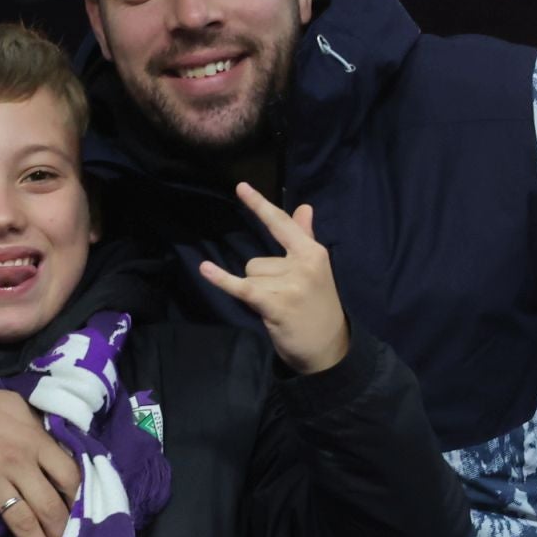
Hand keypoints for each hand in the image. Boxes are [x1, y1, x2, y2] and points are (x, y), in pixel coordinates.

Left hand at [199, 182, 349, 374]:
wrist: (330, 350)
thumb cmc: (319, 308)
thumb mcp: (316, 271)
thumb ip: (305, 237)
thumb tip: (303, 207)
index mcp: (312, 253)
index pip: (281, 224)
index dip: (260, 206)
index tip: (240, 187)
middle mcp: (303, 264)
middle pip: (257, 261)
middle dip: (262, 281)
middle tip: (285, 301)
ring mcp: (291, 285)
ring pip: (251, 278)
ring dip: (258, 295)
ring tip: (280, 310)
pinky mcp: (277, 305)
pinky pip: (243, 288)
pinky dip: (224, 281)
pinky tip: (206, 269)